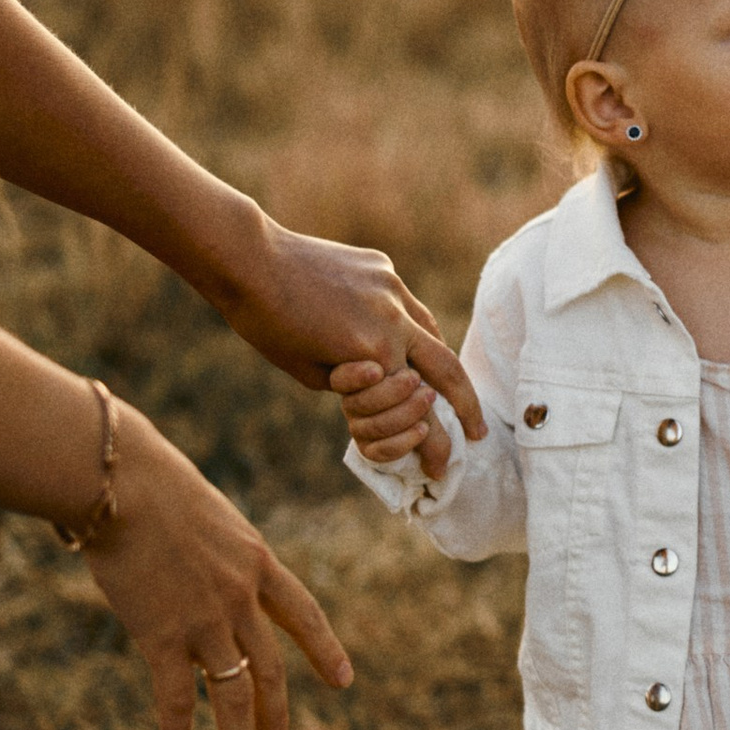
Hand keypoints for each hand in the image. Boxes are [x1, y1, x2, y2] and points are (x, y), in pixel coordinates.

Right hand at [84, 411, 352, 729]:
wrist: (122, 482)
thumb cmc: (153, 485)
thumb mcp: (207, 517)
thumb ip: (215, 554)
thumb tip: (202, 569)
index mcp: (258, 562)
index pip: (304, 614)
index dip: (325, 649)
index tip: (343, 681)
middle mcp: (241, 597)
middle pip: (270, 668)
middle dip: (276, 714)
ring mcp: (205, 620)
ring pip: (233, 693)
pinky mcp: (162, 636)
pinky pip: (176, 698)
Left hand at [214, 222, 481, 479]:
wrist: (252, 261)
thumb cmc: (270, 326)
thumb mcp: (313, 376)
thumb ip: (358, 383)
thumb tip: (388, 385)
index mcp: (375, 353)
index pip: (417, 409)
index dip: (433, 446)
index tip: (441, 468)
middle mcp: (394, 319)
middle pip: (447, 369)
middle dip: (467, 406)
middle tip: (477, 434)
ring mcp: (392, 288)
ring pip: (431, 332)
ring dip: (440, 363)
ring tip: (443, 386)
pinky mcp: (382, 268)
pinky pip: (405, 305)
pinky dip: (407, 327)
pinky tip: (402, 337)